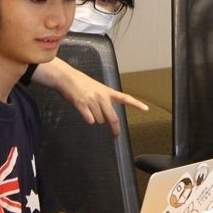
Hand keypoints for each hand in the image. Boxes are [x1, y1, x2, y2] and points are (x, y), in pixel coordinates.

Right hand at [33, 58, 148, 136]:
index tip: (146, 109)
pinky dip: (87, 119)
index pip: (126, 98)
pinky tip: (83, 111)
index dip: (136, 104)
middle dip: (114, 128)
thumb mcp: (98, 89)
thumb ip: (105, 100)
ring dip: (96, 119)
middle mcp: (102, 96)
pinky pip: (89, 120)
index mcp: (108, 91)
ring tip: (88, 109)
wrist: (66, 77)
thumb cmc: (81, 83)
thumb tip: (108, 116)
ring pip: (99, 120)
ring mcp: (92, 101)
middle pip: (112, 118)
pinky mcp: (82, 105)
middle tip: (115, 135)